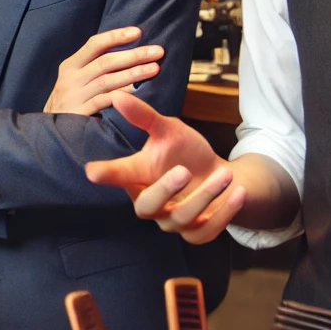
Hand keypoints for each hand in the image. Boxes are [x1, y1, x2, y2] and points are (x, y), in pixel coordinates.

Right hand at [45, 26, 163, 114]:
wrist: (49, 132)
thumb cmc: (68, 103)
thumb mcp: (74, 81)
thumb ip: (92, 68)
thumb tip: (125, 52)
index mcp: (71, 66)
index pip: (95, 44)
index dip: (116, 36)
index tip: (138, 32)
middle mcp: (71, 79)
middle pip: (106, 61)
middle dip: (134, 54)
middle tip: (158, 51)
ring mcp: (75, 96)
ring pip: (108, 80)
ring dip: (134, 73)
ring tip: (155, 68)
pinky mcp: (80, 114)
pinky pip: (104, 102)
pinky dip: (122, 96)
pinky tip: (138, 92)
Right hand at [85, 91, 246, 242]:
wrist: (219, 175)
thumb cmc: (185, 152)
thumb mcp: (168, 130)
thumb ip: (144, 117)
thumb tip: (118, 96)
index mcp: (138, 177)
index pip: (118, 176)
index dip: (106, 175)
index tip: (93, 171)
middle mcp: (151, 203)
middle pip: (146, 207)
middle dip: (165, 190)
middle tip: (183, 170)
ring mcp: (172, 221)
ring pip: (182, 217)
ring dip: (205, 195)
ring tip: (224, 174)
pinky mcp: (196, 233)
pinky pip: (206, 231)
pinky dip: (224, 213)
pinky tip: (237, 192)